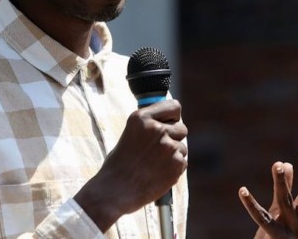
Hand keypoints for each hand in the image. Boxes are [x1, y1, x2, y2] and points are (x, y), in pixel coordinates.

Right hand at [75, 99, 187, 230]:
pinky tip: (157, 173)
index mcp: (142, 118)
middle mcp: (157, 129)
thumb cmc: (120, 163)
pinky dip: (173, 168)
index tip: (170, 122)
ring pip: (182, 147)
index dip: (173, 116)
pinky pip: (182, 162)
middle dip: (174, 137)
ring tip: (153, 165)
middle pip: (182, 128)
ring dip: (173, 155)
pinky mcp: (176, 163)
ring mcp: (168, 146)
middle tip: (159, 149)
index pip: (174, 106)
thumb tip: (170, 120)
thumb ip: (150, 124)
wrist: (114, 190)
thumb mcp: (130, 133)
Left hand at [239, 137, 297, 238]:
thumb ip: (284, 188)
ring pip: (285, 203)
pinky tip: (242, 190)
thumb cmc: (277, 234)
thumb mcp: (281, 209)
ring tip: (276, 164)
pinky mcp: (273, 238)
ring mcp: (290, 230)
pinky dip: (251, 204)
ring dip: (281, 183)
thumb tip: (286, 163)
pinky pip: (261, 219)